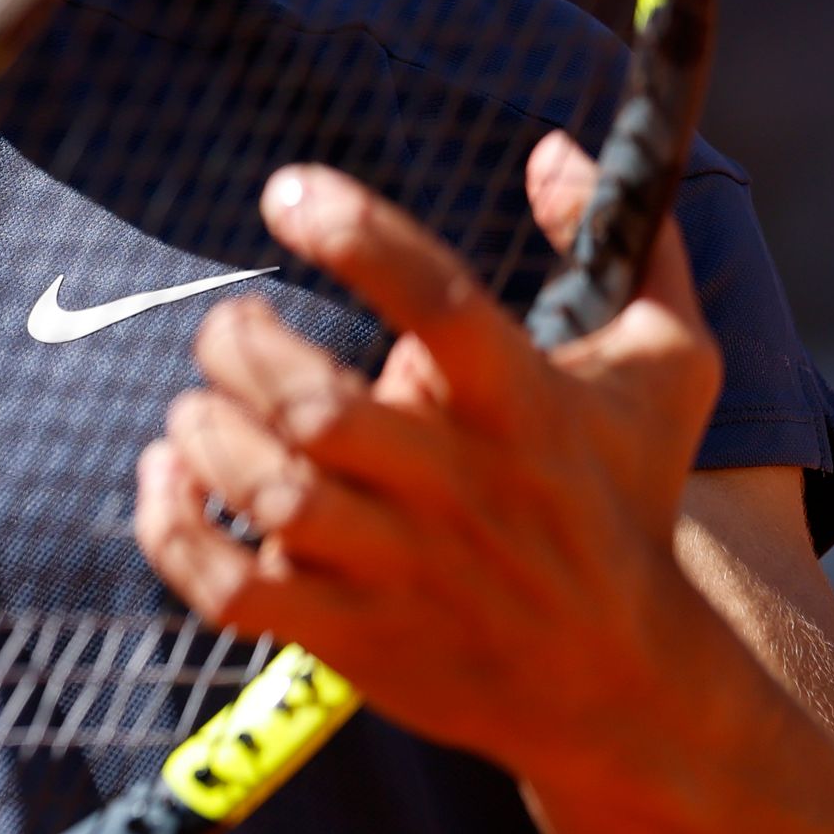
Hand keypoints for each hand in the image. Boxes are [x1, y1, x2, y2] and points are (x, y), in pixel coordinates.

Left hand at [130, 132, 726, 793]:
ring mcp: (404, 572)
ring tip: (197, 405)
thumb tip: (550, 146)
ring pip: (270, 494)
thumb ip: (628, 244)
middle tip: (226, 328)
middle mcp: (461, 488)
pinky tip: (165, 478)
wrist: (625, 687)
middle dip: (243, 348)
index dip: (358, 236)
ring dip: (205, 434)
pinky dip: (173, 530)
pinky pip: (232, 589)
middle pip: (318, 407)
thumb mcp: (667, 368)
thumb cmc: (628, 501)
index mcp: (525, 406)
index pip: (438, 303)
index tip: (289, 190)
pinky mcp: (356, 641)